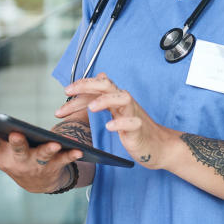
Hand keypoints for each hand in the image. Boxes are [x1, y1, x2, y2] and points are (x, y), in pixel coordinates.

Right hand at [0, 125, 83, 192]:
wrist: (38, 184)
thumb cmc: (13, 161)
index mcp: (3, 156)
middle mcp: (20, 161)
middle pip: (17, 150)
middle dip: (16, 143)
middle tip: (15, 133)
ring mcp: (38, 164)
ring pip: (43, 156)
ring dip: (48, 150)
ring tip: (54, 142)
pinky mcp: (56, 165)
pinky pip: (65, 159)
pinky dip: (71, 155)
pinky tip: (78, 149)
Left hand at [57, 73, 172, 168]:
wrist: (157, 147)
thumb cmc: (135, 130)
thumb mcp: (117, 111)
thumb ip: (104, 97)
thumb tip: (97, 77)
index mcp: (116, 99)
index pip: (98, 85)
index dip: (81, 86)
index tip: (65, 91)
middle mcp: (125, 102)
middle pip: (107, 85)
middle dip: (87, 85)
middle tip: (68, 91)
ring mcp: (133, 114)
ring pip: (123, 98)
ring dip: (105, 100)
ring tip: (91, 108)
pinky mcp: (139, 129)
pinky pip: (132, 123)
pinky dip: (120, 123)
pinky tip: (109, 126)